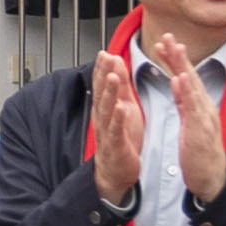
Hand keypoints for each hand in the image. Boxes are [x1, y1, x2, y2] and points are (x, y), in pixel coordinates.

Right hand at [86, 49, 145, 211]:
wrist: (116, 172)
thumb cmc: (121, 140)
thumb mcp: (123, 108)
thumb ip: (120, 87)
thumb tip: (115, 64)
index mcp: (106, 109)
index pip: (102, 85)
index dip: (102, 69)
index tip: (104, 52)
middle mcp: (103, 118)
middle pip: (102, 94)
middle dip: (103, 75)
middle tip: (105, 58)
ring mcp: (108, 132)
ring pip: (107, 110)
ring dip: (109, 93)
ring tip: (111, 77)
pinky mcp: (116, 145)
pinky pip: (116, 131)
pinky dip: (117, 119)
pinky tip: (120, 108)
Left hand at [169, 49, 225, 205]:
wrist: (211, 178)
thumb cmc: (199, 152)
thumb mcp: (190, 122)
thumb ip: (184, 101)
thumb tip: (177, 81)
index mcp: (198, 106)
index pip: (186, 77)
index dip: (175, 59)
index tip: (163, 42)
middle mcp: (204, 107)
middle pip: (190, 76)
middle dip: (178, 55)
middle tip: (166, 36)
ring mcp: (204, 117)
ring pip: (193, 87)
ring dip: (183, 66)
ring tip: (174, 49)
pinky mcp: (201, 129)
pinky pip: (193, 107)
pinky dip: (187, 91)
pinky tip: (181, 78)